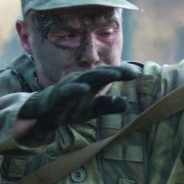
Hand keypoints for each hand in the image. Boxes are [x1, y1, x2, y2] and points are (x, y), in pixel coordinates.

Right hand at [18, 64, 139, 137]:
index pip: (109, 75)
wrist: (46, 112)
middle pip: (101, 73)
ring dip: (101, 75)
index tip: (138, 73)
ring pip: (87, 78)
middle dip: (116, 71)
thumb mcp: (93, 109)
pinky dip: (76, 88)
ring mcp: (70, 86)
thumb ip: (108, 106)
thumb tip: (125, 103)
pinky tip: (85, 88)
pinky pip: (68, 91)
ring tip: (116, 74)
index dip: (123, 73)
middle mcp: (82, 80)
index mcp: (91, 83)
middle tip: (131, 71)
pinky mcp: (59, 95)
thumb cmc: (71, 107)